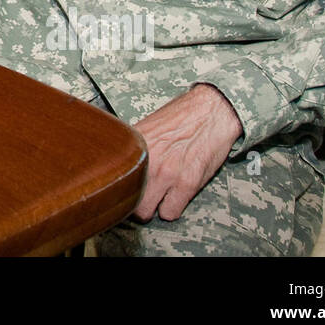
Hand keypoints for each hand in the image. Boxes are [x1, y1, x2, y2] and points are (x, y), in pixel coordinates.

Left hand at [131, 84, 242, 221]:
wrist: (211, 111)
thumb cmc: (181, 117)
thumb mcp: (148, 127)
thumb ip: (133, 146)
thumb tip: (119, 161)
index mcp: (134, 145)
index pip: (114, 177)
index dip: (120, 185)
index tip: (124, 187)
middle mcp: (147, 160)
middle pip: (127, 199)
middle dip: (134, 201)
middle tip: (142, 196)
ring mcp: (166, 174)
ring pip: (146, 212)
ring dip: (152, 207)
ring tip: (158, 198)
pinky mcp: (186, 183)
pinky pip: (170, 213)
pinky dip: (171, 209)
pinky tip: (174, 198)